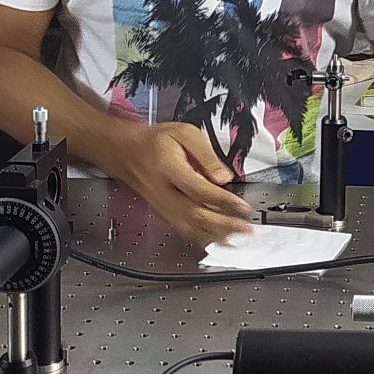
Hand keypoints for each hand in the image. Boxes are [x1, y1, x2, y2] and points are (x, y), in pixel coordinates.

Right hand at [103, 121, 253, 246]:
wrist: (126, 151)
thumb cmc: (155, 142)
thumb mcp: (184, 133)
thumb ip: (206, 155)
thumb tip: (224, 177)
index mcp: (169, 169)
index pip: (199, 191)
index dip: (223, 201)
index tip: (243, 207)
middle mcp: (164, 192)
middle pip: (195, 215)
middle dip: (224, 225)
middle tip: (246, 228)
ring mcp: (163, 206)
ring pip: (190, 228)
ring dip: (216, 236)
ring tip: (237, 238)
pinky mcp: (164, 213)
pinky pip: (184, 230)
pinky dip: (203, 238)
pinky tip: (218, 240)